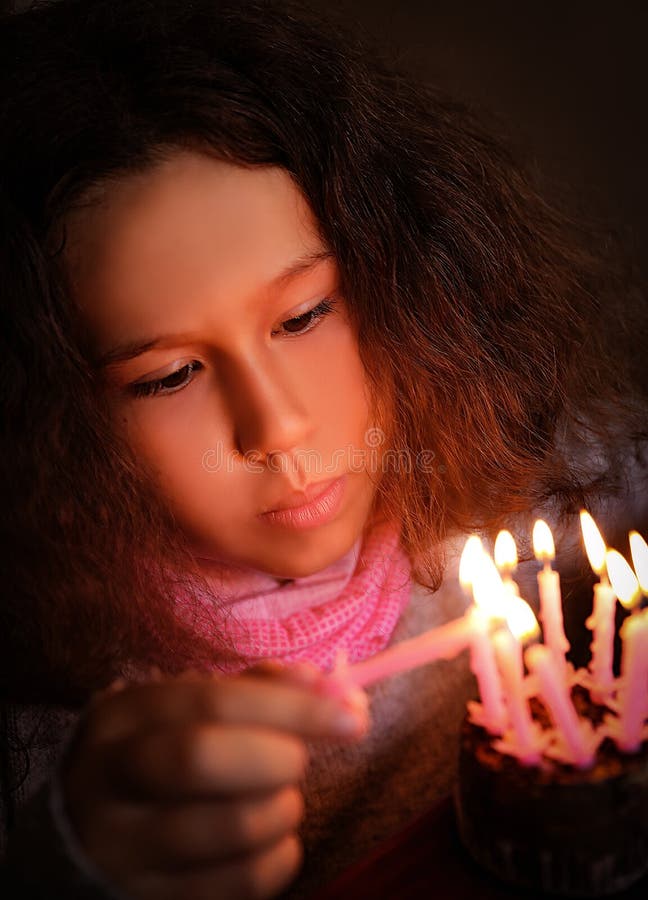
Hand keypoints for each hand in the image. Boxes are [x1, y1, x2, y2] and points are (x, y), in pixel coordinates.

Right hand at [61, 667, 368, 899]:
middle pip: (203, 760)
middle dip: (277, 757)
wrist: (92, 832)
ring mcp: (121, 850)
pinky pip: (240, 882)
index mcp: (123, 718)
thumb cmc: (160, 753)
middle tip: (298, 760)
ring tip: (281, 796)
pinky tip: (273, 838)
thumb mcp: (189, 708)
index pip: (212, 702)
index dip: (291, 708)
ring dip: (283, 809)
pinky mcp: (148, 899)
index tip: (351, 717)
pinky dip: (279, 857)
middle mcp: (109, 781)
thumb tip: (326, 685)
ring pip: (231, 828)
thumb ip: (256, 690)